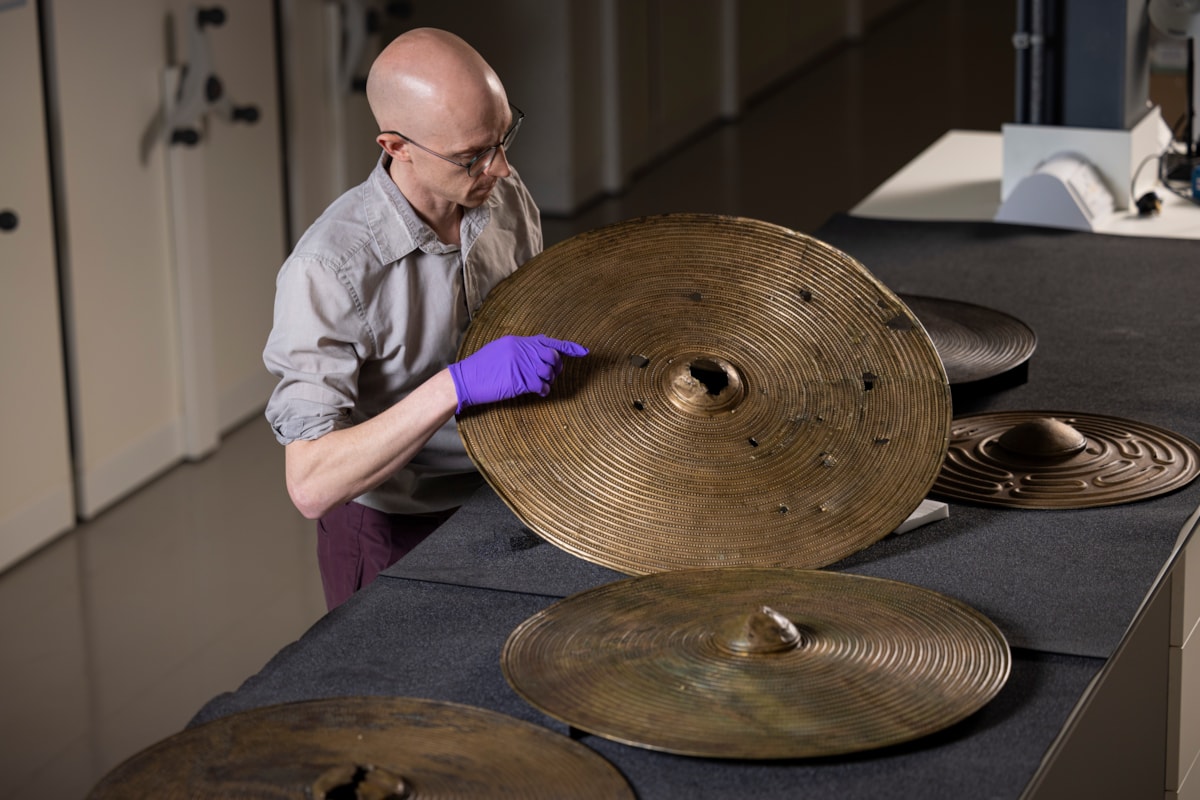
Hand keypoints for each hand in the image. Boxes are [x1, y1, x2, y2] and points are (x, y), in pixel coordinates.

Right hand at [448, 334, 588, 412]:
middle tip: (553, 375)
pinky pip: (542, 385)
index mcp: (518, 341)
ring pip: (549, 372)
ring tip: (541, 384)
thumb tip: (539, 353)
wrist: (465, 380)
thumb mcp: (500, 350)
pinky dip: (544, 390)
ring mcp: (521, 365)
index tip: (584, 352)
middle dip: (557, 367)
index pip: (549, 341)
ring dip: (549, 380)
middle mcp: (522, 350)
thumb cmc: (481, 368)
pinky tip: (539, 392)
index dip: (569, 347)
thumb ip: (520, 349)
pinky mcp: (520, 380)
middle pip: (553, 356)